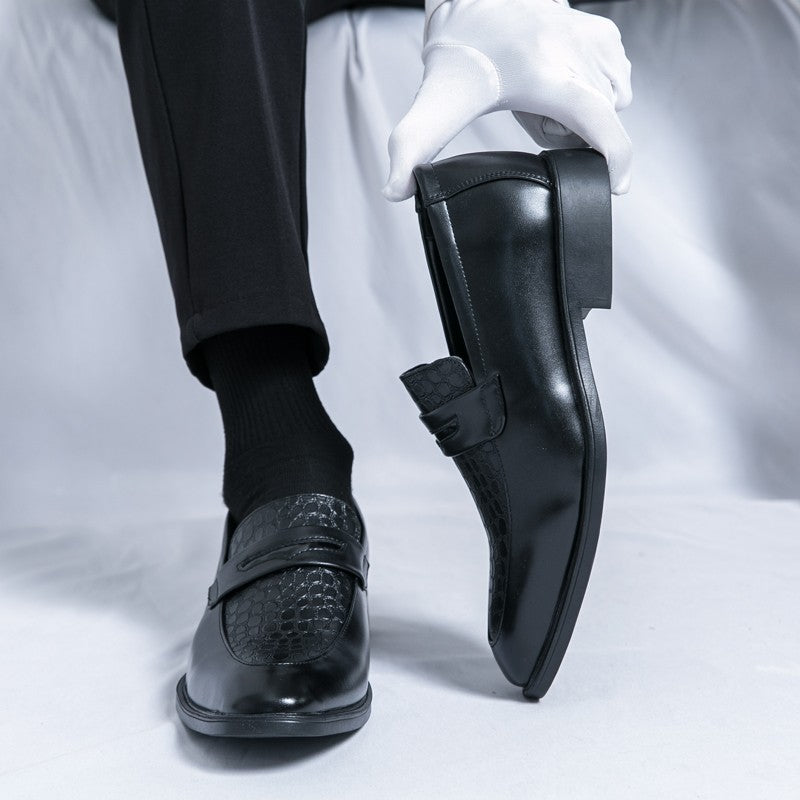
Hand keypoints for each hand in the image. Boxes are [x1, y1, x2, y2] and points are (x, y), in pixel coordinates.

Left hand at [382, 0, 632, 200]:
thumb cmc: (459, 47)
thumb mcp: (433, 100)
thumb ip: (412, 148)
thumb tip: (396, 190)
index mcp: (548, 77)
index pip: (604, 128)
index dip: (615, 164)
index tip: (612, 185)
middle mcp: (580, 55)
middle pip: (599, 124)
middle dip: (572, 134)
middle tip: (535, 118)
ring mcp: (595, 41)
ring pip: (609, 101)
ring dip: (580, 111)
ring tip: (543, 96)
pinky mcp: (605, 32)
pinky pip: (613, 79)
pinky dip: (590, 88)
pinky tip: (557, 78)